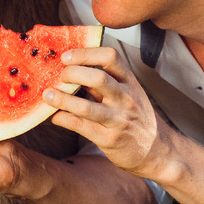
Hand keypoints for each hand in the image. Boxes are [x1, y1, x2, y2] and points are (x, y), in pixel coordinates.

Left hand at [43, 46, 171, 177]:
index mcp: (129, 81)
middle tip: (58, 76)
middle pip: (97, 77)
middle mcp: (125, 98)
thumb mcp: (127, 93)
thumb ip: (103, 81)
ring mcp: (118, 119)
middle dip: (72, 73)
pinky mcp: (109, 139)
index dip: (85, 53)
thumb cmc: (136, 117)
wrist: (157, 150)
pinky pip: (81, 126)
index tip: (67, 55)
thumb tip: (71, 68)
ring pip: (86, 106)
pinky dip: (63, 119)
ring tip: (46, 95)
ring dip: (62, 99)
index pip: (110, 57)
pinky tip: (53, 116)